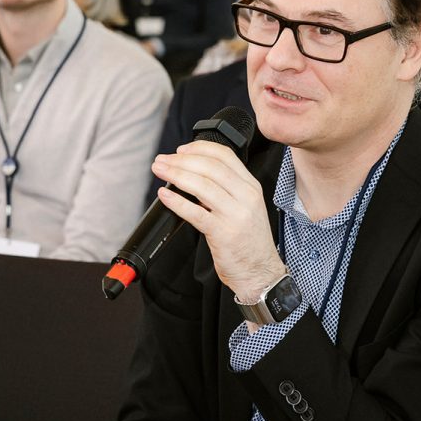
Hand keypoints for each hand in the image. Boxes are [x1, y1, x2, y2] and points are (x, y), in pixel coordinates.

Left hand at [151, 141, 285, 303]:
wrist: (260, 272)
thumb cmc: (249, 241)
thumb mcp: (245, 207)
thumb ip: (226, 189)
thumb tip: (193, 175)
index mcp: (251, 187)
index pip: (225, 156)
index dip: (200, 148)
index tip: (181, 150)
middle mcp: (246, 197)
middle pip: (211, 167)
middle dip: (182, 160)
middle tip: (163, 160)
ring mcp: (236, 215)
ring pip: (202, 186)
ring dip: (176, 175)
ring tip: (160, 172)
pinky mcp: (223, 233)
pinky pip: (195, 213)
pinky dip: (177, 201)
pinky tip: (165, 196)